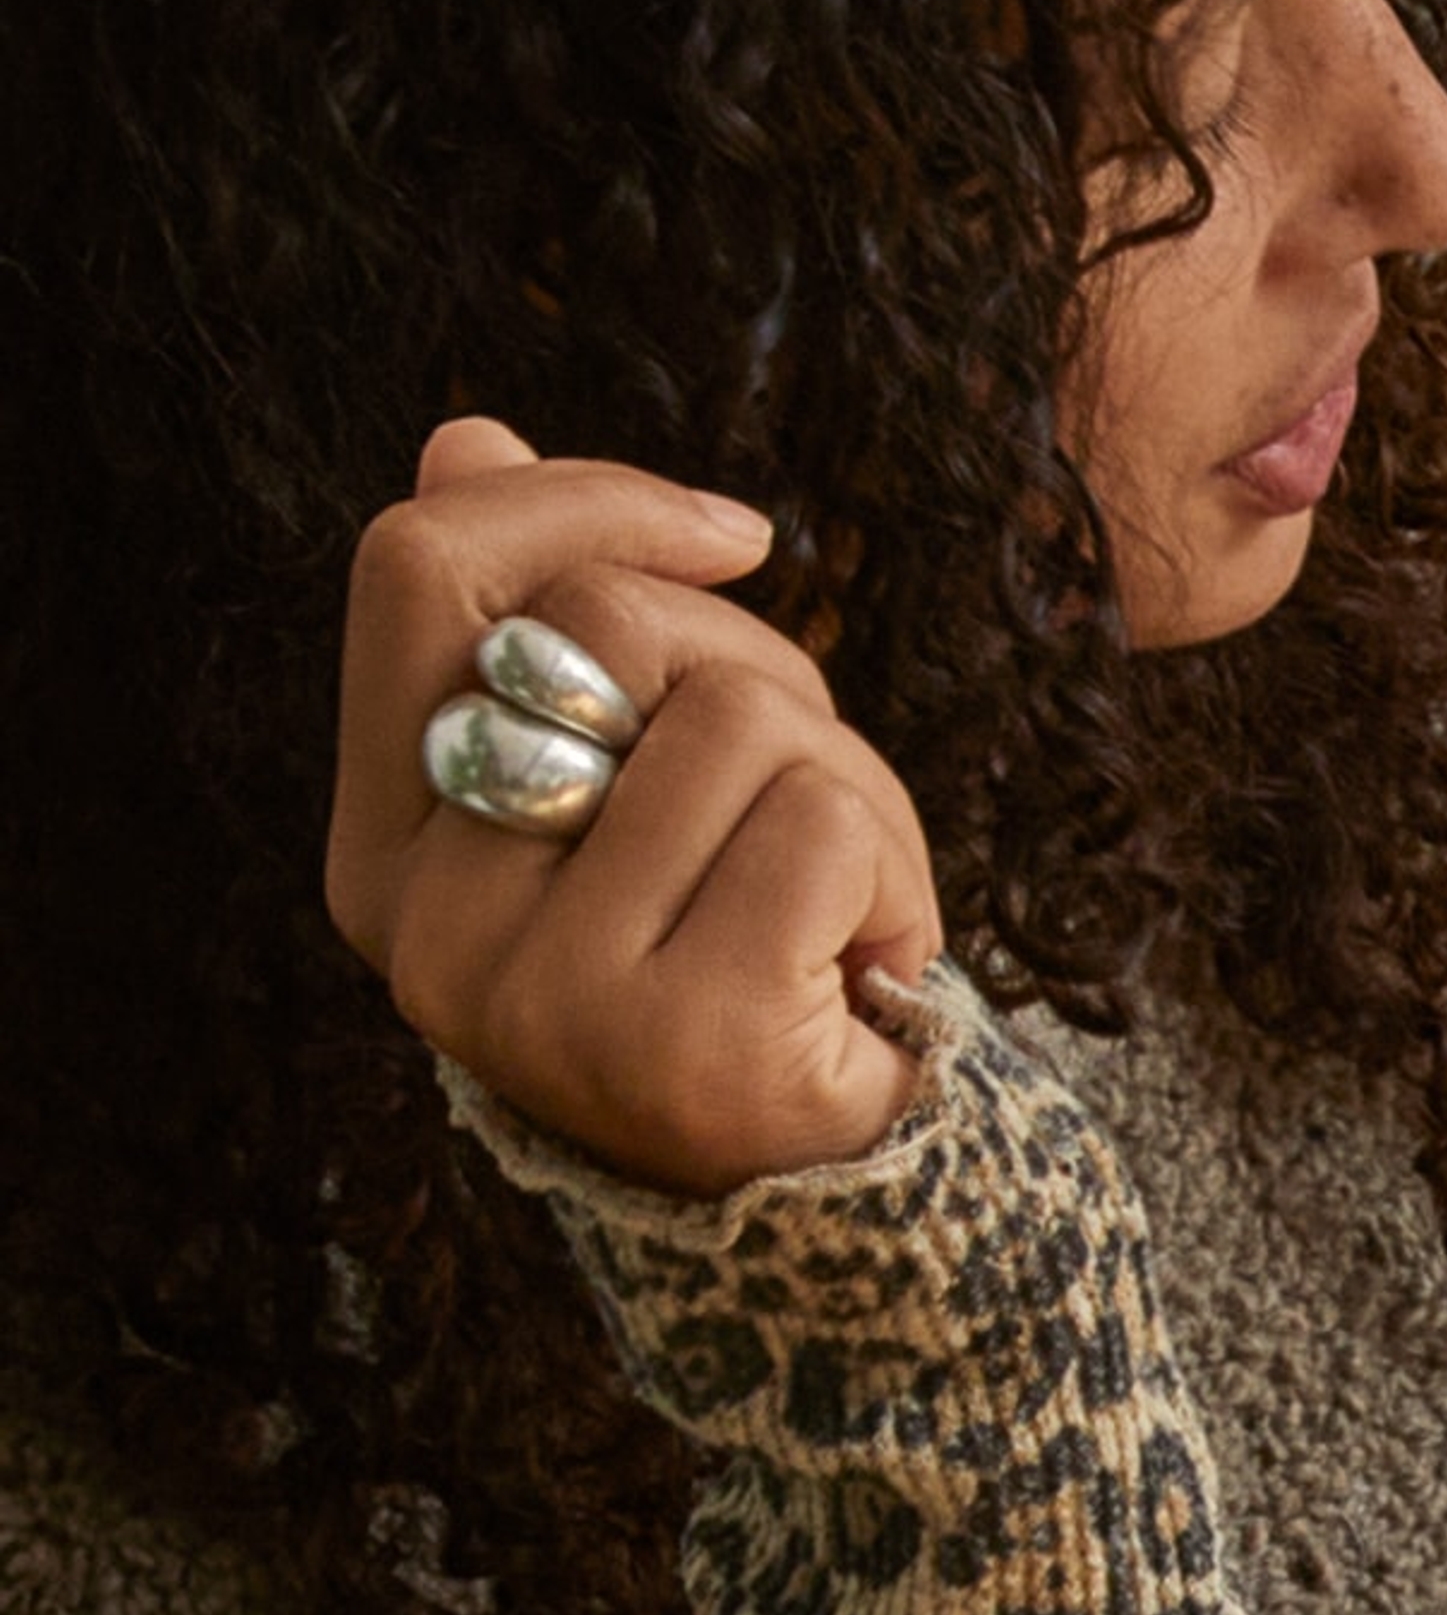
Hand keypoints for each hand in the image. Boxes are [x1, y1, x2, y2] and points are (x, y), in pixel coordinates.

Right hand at [324, 417, 948, 1195]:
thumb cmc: (742, 936)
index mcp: (387, 847)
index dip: (586, 500)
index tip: (732, 537)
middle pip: (612, 621)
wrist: (832, 1176)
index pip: (423, 570)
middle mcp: (430, 928)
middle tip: (792, 802)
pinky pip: (826, 825)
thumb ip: (554, 622)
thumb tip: (463, 438)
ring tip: (830, 904)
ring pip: (745, 719)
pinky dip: (891, 872)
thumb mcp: (647, 764)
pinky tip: (861, 967)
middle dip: (758, 667)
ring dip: (848, 786)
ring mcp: (544, 995)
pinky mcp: (681, 1036)